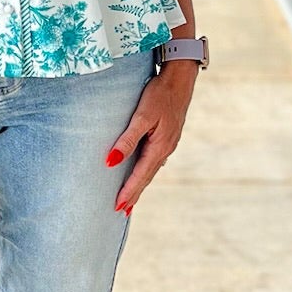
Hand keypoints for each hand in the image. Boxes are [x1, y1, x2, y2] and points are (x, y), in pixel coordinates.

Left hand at [107, 62, 196, 215]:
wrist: (180, 79)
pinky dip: (146, 171)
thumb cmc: (159, 95)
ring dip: (140, 185)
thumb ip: (127, 140)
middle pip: (147, 177)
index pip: (140, 175)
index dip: (129, 191)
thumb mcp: (141, 116)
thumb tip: (111, 161)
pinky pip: (154, 160)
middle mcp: (165, 149)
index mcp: (159, 147)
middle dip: (134, 194)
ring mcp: (168, 143)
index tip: (118, 207)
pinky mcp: (167, 136)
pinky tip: (143, 172)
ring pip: (151, 169)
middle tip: (122, 212)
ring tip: (130, 199)